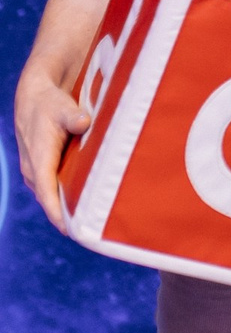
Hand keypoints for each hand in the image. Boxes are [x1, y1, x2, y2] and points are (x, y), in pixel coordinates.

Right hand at [14, 68, 89, 232]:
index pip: (47, 191)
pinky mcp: (45, 169)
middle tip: (93, 235)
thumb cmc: (49, 103)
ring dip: (69, 210)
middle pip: (52, 201)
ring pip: (54, 197)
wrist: (35, 97)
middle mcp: (35, 170)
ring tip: (94, 228)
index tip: (71, 229)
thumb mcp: (60, 106)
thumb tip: (84, 122)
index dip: (58, 212)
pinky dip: (69, 199)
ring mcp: (39, 171)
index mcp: (38, 158)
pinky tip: (89, 207)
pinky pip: (57, 190)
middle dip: (68, 218)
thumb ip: (72, 116)